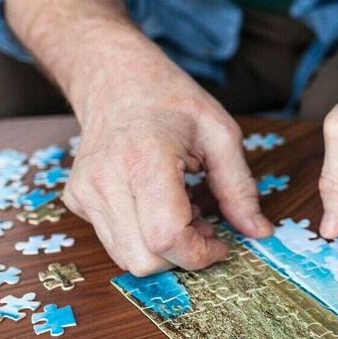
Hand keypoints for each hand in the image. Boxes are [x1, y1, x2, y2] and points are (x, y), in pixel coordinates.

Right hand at [64, 50, 272, 274]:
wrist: (115, 77)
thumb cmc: (169, 99)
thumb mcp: (220, 134)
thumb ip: (240, 188)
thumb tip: (259, 232)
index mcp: (144, 160)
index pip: (166, 238)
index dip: (200, 254)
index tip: (222, 244)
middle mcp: (105, 181)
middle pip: (144, 260)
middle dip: (182, 257)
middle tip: (204, 225)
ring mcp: (85, 192)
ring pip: (127, 258)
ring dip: (163, 249)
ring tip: (183, 211)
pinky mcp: (77, 200)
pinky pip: (115, 241)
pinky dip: (143, 237)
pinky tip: (159, 205)